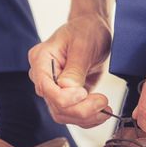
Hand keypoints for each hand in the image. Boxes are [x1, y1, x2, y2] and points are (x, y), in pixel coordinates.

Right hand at [28, 0, 113, 127]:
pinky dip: (88, 118)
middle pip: (55, 106)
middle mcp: (42, 76)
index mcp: (41, 59)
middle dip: (80, 110)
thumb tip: (69, 91)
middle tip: (103, 101)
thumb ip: (75, 69)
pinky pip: (72, 115)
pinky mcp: (65, 96)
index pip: (46, 88)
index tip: (85, 92)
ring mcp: (53, 88)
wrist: (92, 28)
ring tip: (105, 107)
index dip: (65, 98)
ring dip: (86, 117)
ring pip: (63, 115)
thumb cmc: (86, 30)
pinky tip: (102, 111)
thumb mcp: (83, 45)